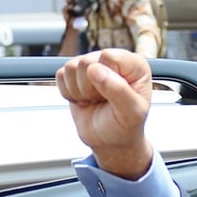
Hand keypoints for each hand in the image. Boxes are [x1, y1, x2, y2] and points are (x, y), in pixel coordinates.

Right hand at [56, 49, 152, 178]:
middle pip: (86, 61)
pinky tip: (85, 99)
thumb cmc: (125, 126)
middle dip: (91, 87)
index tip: (114, 95)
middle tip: (104, 101)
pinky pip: (61, 75)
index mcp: (136, 65)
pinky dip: (69, 93)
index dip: (106, 78)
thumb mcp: (130, 113)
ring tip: (95, 100)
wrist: (110, 140)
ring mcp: (93, 64)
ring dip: (80, 91)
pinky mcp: (75, 73)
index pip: (109, 56)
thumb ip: (118, 90)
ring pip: (71, 67)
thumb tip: (95, 69)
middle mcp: (114, 60)